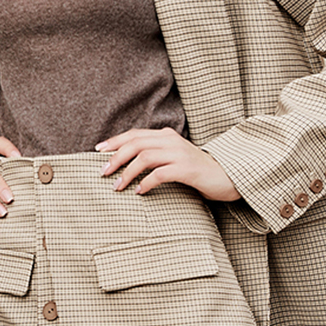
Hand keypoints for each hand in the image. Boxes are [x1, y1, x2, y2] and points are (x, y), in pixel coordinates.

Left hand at [96, 127, 239, 200]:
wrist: (227, 176)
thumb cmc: (197, 171)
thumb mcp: (174, 158)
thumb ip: (156, 155)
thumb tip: (125, 163)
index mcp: (167, 136)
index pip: (135, 134)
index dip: (115, 141)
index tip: (98, 151)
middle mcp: (172, 141)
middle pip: (136, 143)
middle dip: (115, 157)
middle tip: (102, 173)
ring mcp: (180, 154)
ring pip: (145, 157)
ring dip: (127, 172)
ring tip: (117, 186)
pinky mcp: (187, 169)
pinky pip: (160, 174)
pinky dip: (146, 182)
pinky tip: (139, 191)